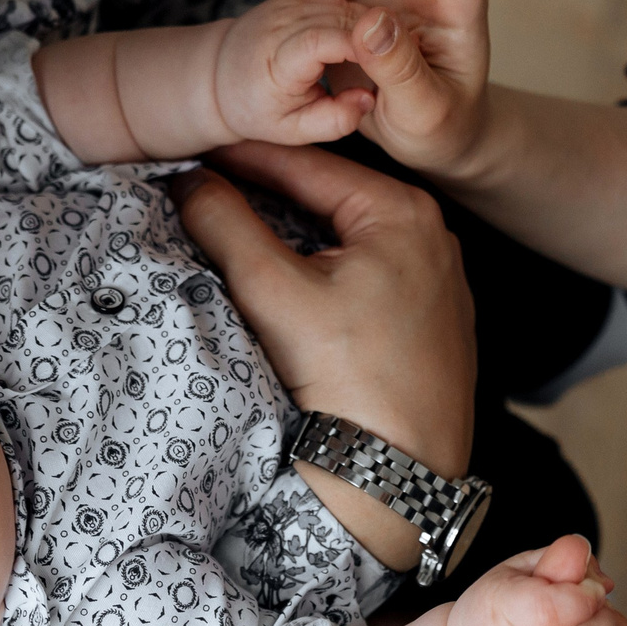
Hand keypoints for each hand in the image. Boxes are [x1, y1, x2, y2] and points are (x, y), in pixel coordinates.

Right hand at [171, 141, 473, 479]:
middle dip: (265, 194)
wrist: (396, 478)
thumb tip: (190, 181)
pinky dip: (319, 271)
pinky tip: (282, 282)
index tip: (195, 148)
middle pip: (327, 200)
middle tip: (206, 186)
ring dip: (290, 234)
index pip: (307, 165)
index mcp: (404, 214)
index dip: (243, 154)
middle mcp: (432, 239)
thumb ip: (226, 224)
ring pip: (344, 239)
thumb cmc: (350, 384)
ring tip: (232, 228)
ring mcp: (436, 284)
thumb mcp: (274, 292)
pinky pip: (364, 276)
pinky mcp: (429, 325)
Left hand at [209, 0, 394, 146]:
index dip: (361, 46)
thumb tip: (369, 99)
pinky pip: (337, 2)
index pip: (323, 40)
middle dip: (375, 38)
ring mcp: (286, 5)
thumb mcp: (292, 130)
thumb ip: (333, 121)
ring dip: (370, 28)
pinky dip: (357, 20)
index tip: (390, 63)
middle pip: (341, 18)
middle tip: (400, 64)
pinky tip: (365, 44)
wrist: (218, 77)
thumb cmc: (256, 109)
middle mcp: (279, 23)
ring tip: (385, 56)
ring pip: (343, 6)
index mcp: (277, 59)